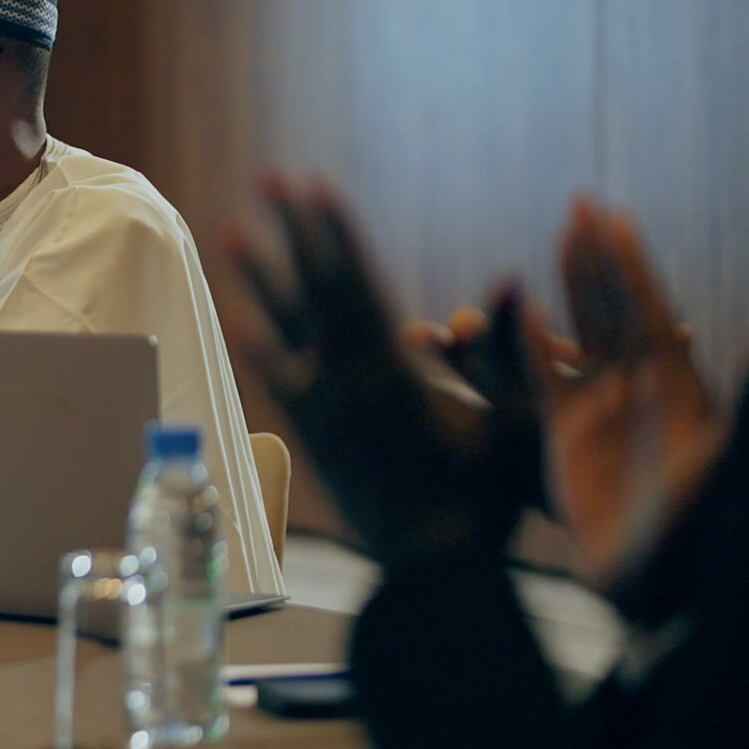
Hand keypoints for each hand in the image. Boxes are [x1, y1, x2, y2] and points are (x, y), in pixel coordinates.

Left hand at [229, 177, 495, 566]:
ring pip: (283, 327)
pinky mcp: (312, 437)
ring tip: (234, 229)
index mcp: (391, 373)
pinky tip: (241, 318)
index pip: (354, 283)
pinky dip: (261, 344)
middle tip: (269, 176)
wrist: (432, 572)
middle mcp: (344, 383)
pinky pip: (280, 378)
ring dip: (262, 275)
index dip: (333, 231)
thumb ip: (509, 349)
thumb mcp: (514, 422)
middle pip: (311, 289)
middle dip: (292, 230)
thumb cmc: (486, 500)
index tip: (315, 185)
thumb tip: (509, 277)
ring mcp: (321, 409)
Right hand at [539, 200, 721, 591]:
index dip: (631, 267)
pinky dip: (524, 346)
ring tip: (550, 244)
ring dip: (561, 289)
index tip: (614, 220)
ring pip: (575, 334)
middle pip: (612, 310)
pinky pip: (537, 382)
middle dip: (596, 259)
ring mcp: (601, 412)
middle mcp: (641, 392)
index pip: (649, 312)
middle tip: (579, 206)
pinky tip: (511, 312)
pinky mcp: (563, 441)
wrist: (662, 592)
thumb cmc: (701, 532)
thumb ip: (741, 407)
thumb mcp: (726, 466)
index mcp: (680, 391)